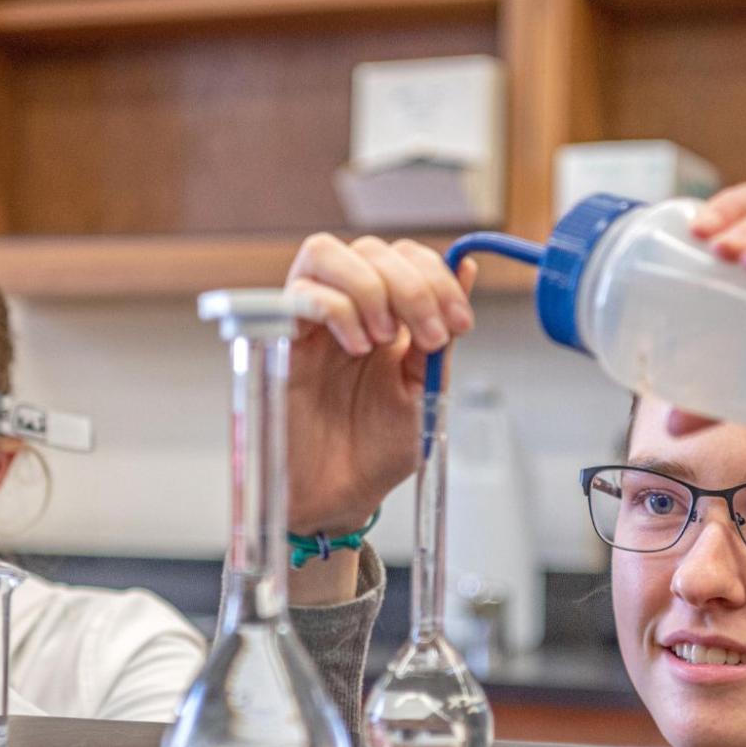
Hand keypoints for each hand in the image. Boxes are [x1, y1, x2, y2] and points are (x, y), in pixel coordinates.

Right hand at [282, 234, 476, 536]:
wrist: (340, 499)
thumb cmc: (376, 452)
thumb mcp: (425, 388)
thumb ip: (441, 332)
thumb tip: (466, 266)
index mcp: (385, 316)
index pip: (405, 256)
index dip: (436, 276)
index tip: (459, 324)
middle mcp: (347, 311)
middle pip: (370, 247)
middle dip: (411, 284)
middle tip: (427, 335)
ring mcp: (311, 323)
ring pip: (324, 252)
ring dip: (368, 287)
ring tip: (384, 339)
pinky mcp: (279, 343)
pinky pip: (298, 295)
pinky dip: (335, 310)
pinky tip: (357, 346)